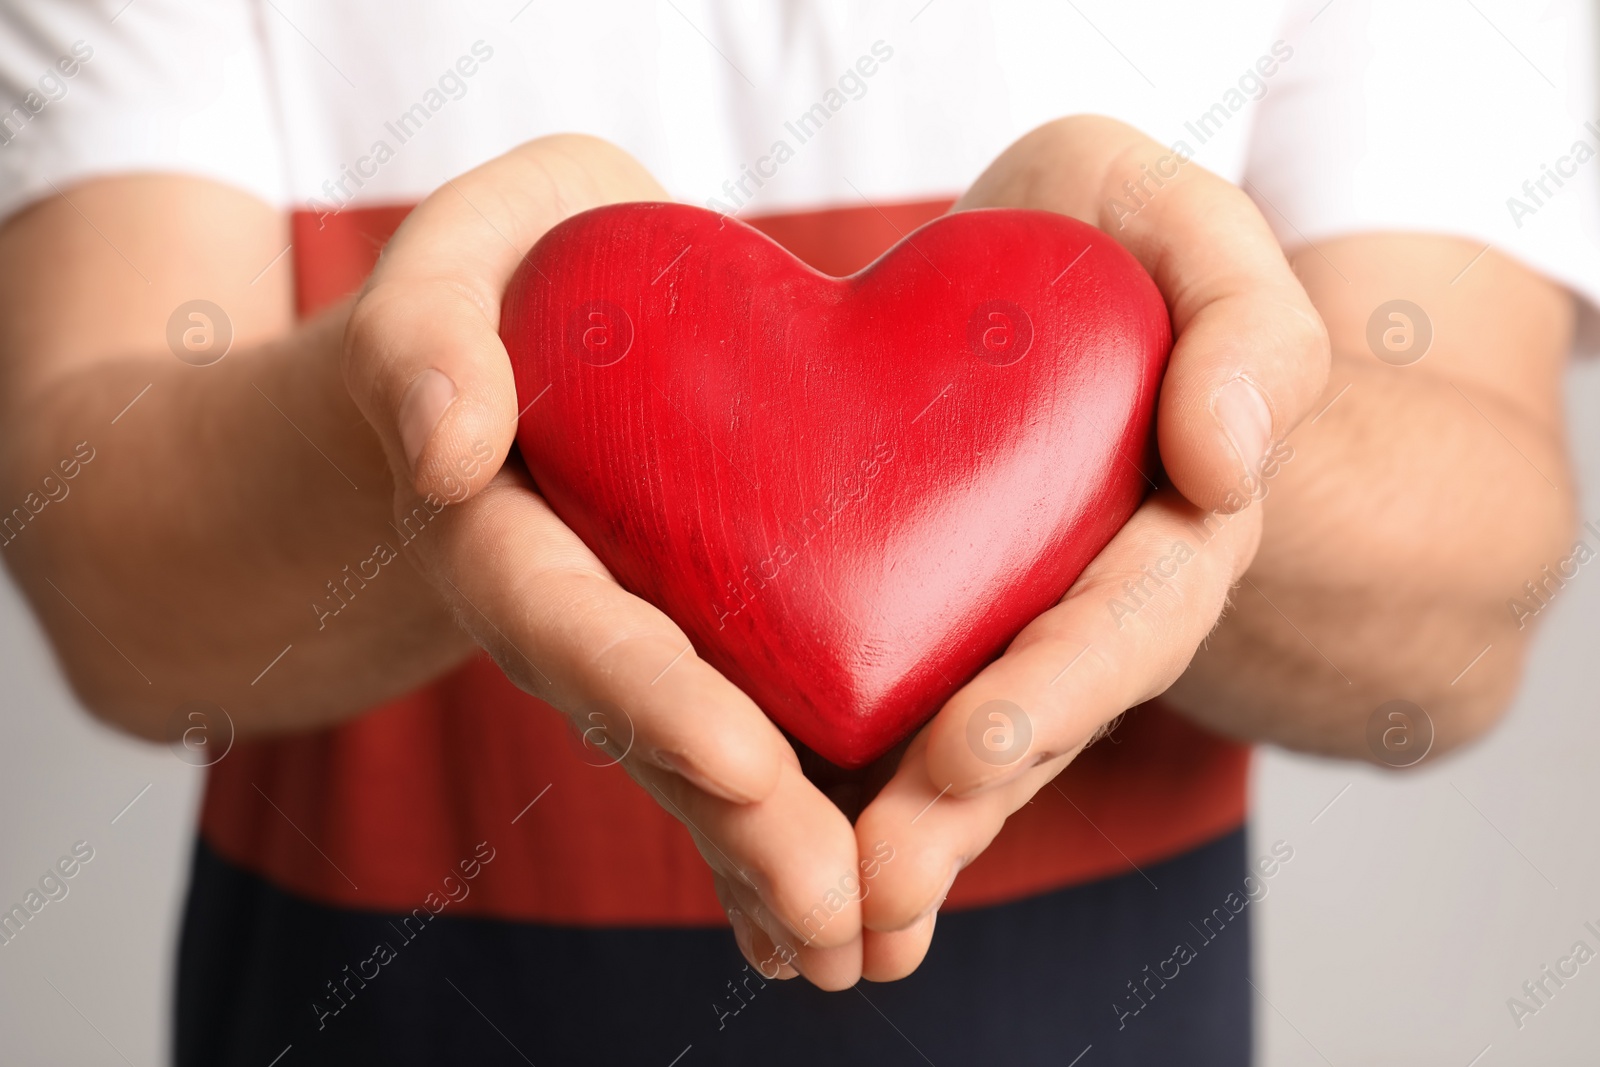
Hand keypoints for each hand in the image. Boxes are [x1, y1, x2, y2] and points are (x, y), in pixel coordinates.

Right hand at [341, 136, 867, 988]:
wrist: (516, 336)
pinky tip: (863, 919)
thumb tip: (447, 447)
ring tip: (873, 954)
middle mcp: (571, 614)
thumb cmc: (502, 275)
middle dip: (745, 830)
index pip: (575, 623)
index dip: (655, 693)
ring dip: (781, 869)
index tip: (747, 766)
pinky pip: (741, 747)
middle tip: (841, 924)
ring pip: (704, 769)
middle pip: (653, 732)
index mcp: (508, 527)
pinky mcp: (692, 648)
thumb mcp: (458, 250)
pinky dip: (793, 835)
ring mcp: (631, 646)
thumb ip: (423, 326)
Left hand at [851, 115, 1329, 978]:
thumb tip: (1228, 467)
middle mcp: (1086, 603)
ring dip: (886, 838)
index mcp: (1170, 527)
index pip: (1125, 626)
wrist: (1026, 265)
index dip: (1054, 695)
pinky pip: (873, 702)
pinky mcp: (912, 614)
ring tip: (808, 918)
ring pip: (948, 749)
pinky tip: (752, 856)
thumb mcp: (1190, 230)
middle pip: (1030, 723)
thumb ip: (1245, 327)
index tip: (971, 755)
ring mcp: (999, 625)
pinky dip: (821, 782)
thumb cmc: (1114, 237)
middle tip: (870, 888)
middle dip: (955, 812)